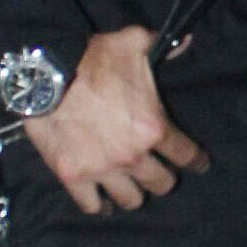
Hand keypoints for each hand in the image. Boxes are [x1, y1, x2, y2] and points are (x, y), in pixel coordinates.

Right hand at [24, 27, 207, 214]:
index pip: (186, 155)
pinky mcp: (73, 176)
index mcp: (153, 128)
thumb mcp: (134, 44)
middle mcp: (132, 155)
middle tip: (158, 173)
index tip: (199, 164)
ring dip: (133, 193)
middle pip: (161, 184)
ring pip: (130, 199)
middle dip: (162, 178)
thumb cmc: (93, 58)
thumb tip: (186, 41)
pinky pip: (92, 205)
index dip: (196, 161)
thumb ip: (162, 46)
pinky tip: (103, 203)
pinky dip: (99, 205)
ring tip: (131, 188)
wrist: (46, 73)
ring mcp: (102, 169)